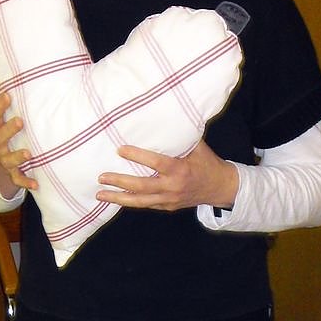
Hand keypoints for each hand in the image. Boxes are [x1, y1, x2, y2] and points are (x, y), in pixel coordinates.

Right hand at [0, 93, 37, 197]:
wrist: (2, 164)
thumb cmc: (12, 134)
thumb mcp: (10, 119)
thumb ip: (22, 105)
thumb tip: (44, 79)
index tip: (8, 95)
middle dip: (9, 129)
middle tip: (20, 121)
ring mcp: (4, 159)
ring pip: (8, 159)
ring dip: (18, 156)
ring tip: (29, 154)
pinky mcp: (13, 173)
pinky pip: (18, 179)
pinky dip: (26, 182)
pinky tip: (36, 184)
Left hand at [96, 140, 238, 210]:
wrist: (220, 188)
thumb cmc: (206, 162)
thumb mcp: (197, 146)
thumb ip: (179, 135)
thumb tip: (163, 113)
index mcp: (180, 169)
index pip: (156, 162)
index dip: (137, 156)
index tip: (119, 149)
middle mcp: (173, 187)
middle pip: (142, 186)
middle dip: (120, 181)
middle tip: (101, 176)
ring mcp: (169, 200)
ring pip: (140, 201)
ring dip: (118, 198)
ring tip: (99, 194)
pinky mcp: (167, 207)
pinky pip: (145, 205)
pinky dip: (129, 202)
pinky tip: (114, 198)